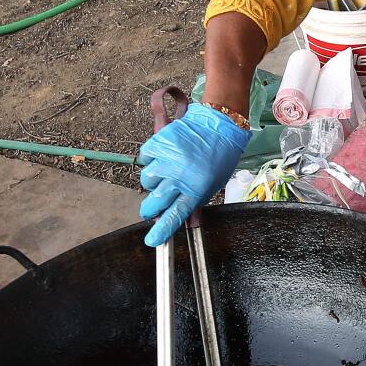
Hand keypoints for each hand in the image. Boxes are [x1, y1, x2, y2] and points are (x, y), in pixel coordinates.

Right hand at [138, 102, 251, 245]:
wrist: (218, 124)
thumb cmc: (219, 155)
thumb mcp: (213, 184)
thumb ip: (194, 200)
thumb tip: (181, 219)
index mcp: (196, 189)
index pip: (175, 215)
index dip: (162, 230)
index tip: (152, 241)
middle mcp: (179, 176)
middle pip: (155, 202)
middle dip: (150, 209)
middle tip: (151, 207)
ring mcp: (167, 160)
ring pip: (148, 180)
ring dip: (153, 181)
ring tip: (165, 172)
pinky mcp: (159, 143)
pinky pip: (145, 158)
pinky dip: (150, 160)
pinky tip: (162, 157)